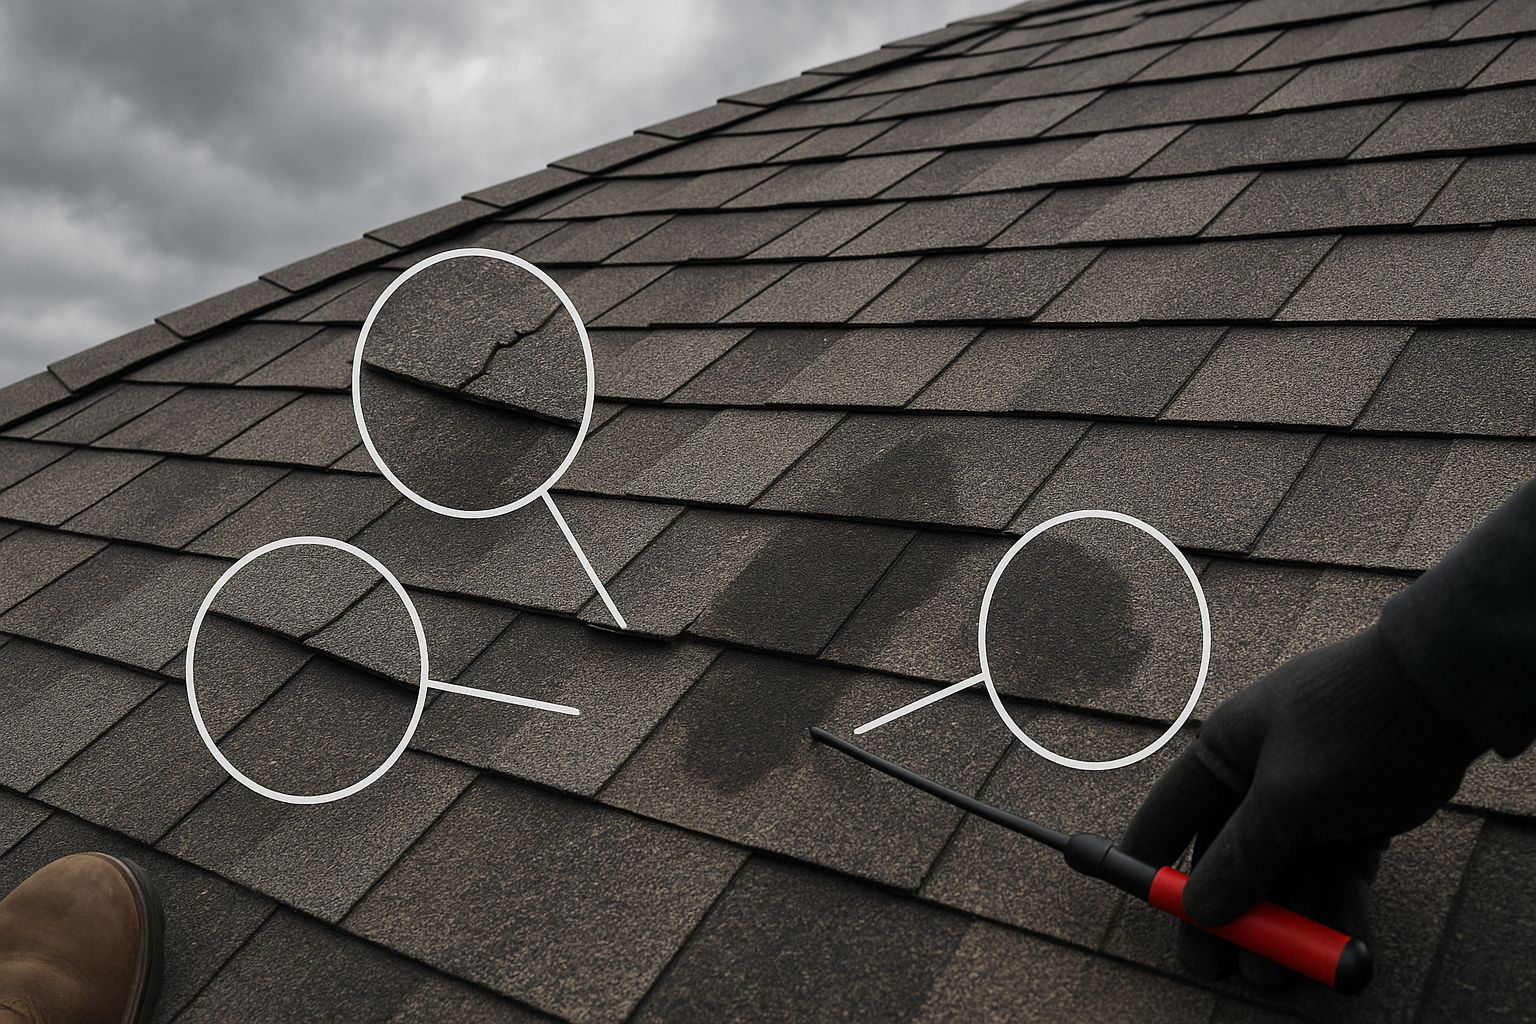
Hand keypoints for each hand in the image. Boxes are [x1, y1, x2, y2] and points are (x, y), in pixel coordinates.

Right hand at [1120, 626, 1483, 986]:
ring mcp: (1312, 798)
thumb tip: (1199, 908)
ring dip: (1287, 922)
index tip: (1143, 901)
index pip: (1173, 811)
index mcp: (1227, 751)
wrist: (1445, 691)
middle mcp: (1262, 775)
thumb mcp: (1286, 798)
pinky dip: (1337, 910)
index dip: (1154, 857)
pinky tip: (1340, 948)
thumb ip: (1241, 857)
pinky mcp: (1358, 817)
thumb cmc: (1349, 725)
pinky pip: (1337, 874)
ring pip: (1288, 873)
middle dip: (1230, 913)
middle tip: (1221, 965)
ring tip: (1285, 972)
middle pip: (1231, 855)